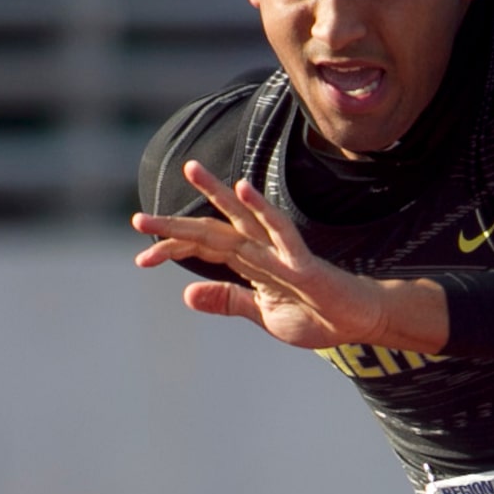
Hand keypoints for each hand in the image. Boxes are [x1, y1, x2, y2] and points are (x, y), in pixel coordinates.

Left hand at [132, 160, 447, 353]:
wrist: (357, 325)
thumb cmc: (316, 317)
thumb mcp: (263, 315)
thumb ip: (229, 301)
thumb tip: (186, 295)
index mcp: (249, 263)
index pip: (204, 249)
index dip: (172, 251)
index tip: (141, 261)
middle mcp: (261, 250)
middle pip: (213, 231)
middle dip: (176, 227)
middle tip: (137, 221)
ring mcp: (283, 253)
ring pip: (243, 220)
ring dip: (216, 195)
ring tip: (191, 169)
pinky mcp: (304, 263)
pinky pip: (281, 232)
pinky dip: (263, 210)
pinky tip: (243, 188)